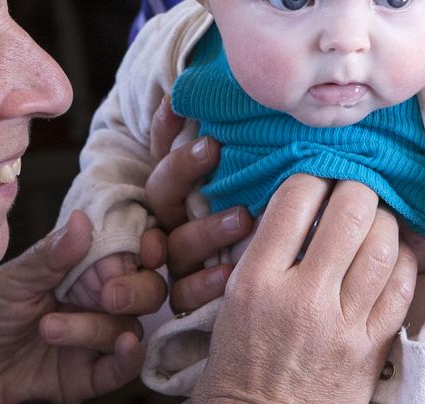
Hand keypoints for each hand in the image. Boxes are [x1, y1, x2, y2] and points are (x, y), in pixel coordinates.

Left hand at [0, 211, 167, 402]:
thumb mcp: (8, 282)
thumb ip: (49, 257)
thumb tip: (83, 221)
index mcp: (77, 270)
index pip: (125, 253)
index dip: (141, 249)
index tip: (142, 248)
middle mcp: (92, 302)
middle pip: (144, 290)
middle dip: (134, 290)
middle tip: (107, 295)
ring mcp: (92, 339)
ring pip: (128, 327)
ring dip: (95, 328)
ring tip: (48, 329)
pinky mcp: (86, 376)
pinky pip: (121, 369)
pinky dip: (129, 358)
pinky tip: (126, 347)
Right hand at [143, 96, 251, 312]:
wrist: (249, 321)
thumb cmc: (261, 244)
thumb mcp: (252, 196)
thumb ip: (247, 160)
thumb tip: (255, 109)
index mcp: (182, 195)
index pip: (166, 153)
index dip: (165, 129)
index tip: (177, 102)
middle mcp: (173, 224)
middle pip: (163, 192)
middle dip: (183, 167)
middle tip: (213, 147)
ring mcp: (177, 262)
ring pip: (177, 243)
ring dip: (207, 229)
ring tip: (242, 217)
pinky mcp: (184, 300)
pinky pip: (183, 293)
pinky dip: (204, 283)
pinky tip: (229, 275)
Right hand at [192, 176, 417, 402]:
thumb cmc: (239, 361)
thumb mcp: (233, 298)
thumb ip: (263, 251)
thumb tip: (301, 204)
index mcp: (257, 280)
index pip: (296, 199)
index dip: (313, 176)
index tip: (317, 179)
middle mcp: (302, 297)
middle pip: (351, 212)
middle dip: (357, 190)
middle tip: (354, 193)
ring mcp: (342, 323)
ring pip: (384, 245)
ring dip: (385, 222)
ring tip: (375, 221)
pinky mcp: (371, 346)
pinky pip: (403, 287)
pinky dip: (404, 261)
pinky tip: (392, 257)